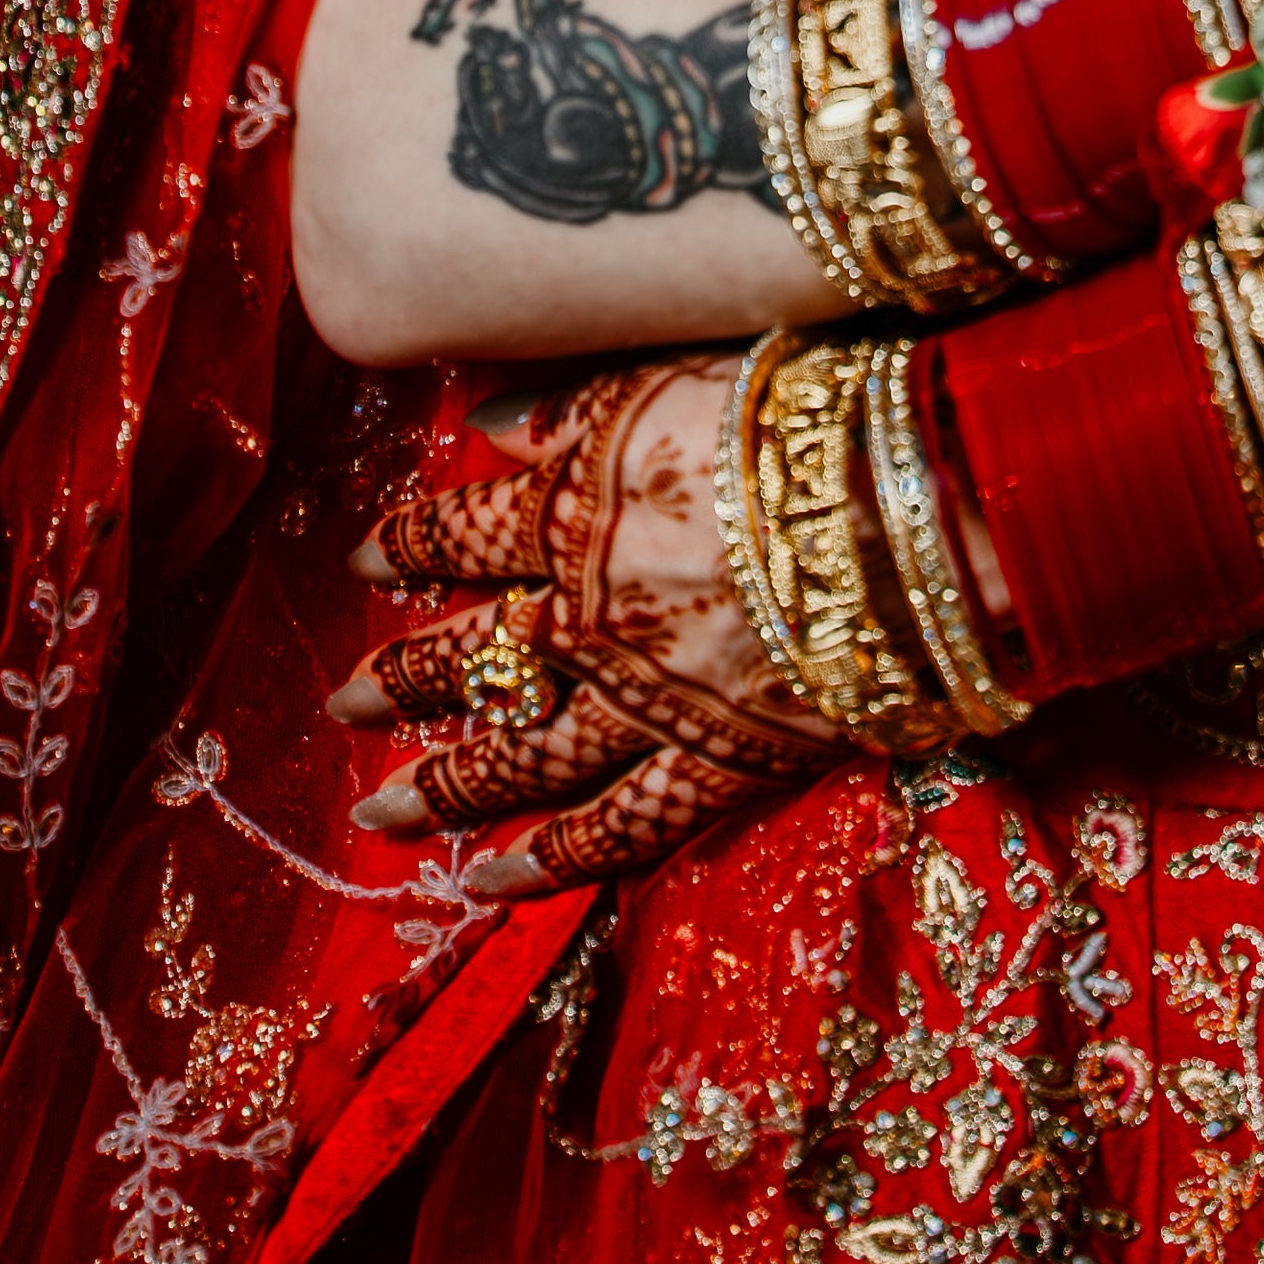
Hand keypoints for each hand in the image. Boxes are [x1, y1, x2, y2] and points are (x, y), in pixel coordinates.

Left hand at [330, 355, 828, 895]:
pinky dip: (551, 862)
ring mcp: (646, 702)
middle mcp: (587, 617)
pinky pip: (618, 827)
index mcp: (571, 511)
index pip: (458, 532)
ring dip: (443, 789)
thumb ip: (571, 406)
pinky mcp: (716, 764)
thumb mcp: (672, 379)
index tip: (365, 558)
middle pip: (468, 655)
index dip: (406, 544)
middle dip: (399, 680)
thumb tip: (486, 424)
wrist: (922, 511)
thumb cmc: (806, 418)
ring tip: (382, 817)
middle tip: (341, 706)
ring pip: (518, 757)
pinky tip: (490, 884)